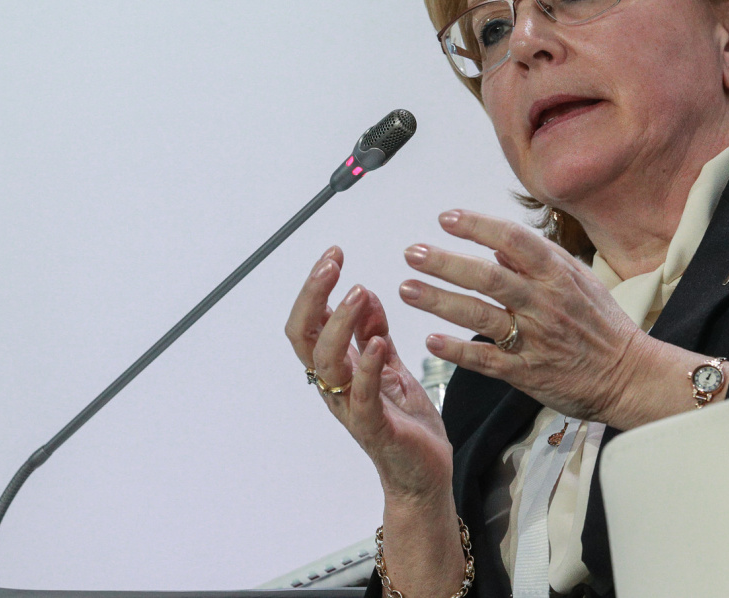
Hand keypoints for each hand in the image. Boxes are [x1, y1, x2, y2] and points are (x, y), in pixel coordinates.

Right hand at [285, 247, 453, 500]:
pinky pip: (361, 396)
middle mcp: (335, 385)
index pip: (310, 321)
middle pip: (304, 336)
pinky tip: (377, 342)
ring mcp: (351, 407)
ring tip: (357, 292)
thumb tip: (363, 292)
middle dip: (313, 296)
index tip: (333, 254)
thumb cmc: (404, 422)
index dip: (315, 287)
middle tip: (332, 265)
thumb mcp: (390, 365)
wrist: (424, 475)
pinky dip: (366, 366)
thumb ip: (374, 332)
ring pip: (327, 361)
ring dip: (340, 323)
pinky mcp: (375, 427)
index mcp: (337, 368)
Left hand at [398, 209, 677, 427]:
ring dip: (440, 301)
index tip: (446, 218)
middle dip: (446, 263)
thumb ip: (541, 261)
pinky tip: (431, 341)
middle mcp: (543, 303)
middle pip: (488, 277)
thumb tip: (500, 247)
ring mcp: (534, 338)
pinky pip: (487, 360)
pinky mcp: (527, 373)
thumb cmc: (602, 324)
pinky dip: (458, 350)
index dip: (478, 226)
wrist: (630, 375)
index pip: (513, 241)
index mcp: (557, 275)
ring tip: (407, 289)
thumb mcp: (580, 281)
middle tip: (412, 252)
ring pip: (480, 315)